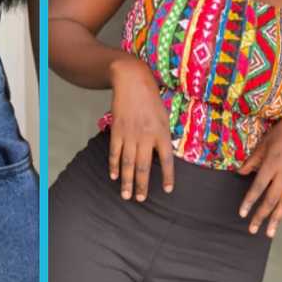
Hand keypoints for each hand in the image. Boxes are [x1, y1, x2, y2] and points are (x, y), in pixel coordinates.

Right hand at [107, 56, 174, 201]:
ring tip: (126, 195)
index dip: (168, 176)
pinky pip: (115, 152)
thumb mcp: (164, 116)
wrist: (132, 81)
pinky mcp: (117, 131)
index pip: (167, 160)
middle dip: (142, 185)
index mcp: (161, 132)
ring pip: (127, 163)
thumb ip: (163, 136)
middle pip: (143, 166)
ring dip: (127, 181)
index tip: (168, 190)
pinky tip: (114, 176)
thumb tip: (163, 156)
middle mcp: (146, 136)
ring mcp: (130, 135)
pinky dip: (113, 166)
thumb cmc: (151, 99)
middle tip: (140, 199)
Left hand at [235, 108, 281, 237]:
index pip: (258, 187)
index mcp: (273, 164)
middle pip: (271, 200)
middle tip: (252, 230)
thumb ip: (253, 159)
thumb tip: (240, 173)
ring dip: (277, 219)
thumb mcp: (266, 141)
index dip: (250, 201)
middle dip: (261, 216)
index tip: (242, 213)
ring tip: (270, 233)